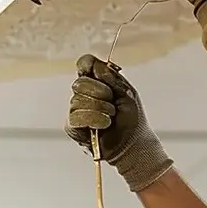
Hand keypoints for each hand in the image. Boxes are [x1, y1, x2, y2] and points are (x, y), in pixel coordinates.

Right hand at [64, 54, 173, 192]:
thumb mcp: (127, 93)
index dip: (88, 65)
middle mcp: (84, 94)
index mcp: (97, 82)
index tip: (99, 73)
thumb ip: (111, 77)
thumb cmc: (132, 119)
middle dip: (100, 93)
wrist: (134, 144)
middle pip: (80, 82)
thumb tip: (95, 65)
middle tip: (113, 104)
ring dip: (100, 109)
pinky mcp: (72, 126)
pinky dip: (93, 119)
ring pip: (77, 100)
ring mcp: (77, 110)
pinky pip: (75, 117)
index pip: (84, 64)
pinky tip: (104, 125)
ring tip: (111, 117)